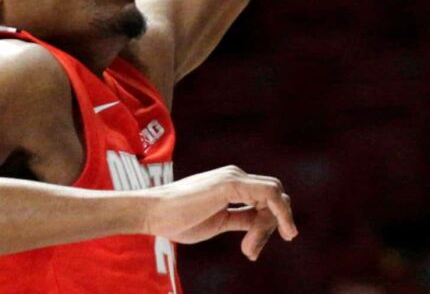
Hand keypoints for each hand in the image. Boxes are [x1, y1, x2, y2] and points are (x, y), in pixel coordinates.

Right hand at [143, 165, 296, 260]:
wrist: (152, 213)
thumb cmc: (177, 220)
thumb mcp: (218, 222)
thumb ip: (240, 219)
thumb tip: (259, 225)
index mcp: (232, 184)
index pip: (265, 199)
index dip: (269, 222)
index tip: (254, 249)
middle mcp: (236, 177)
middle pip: (273, 197)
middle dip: (274, 223)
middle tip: (251, 251)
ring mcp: (234, 178)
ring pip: (274, 196)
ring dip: (271, 225)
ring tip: (248, 250)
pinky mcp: (231, 184)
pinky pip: (269, 194)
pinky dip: (277, 214)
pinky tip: (264, 234)